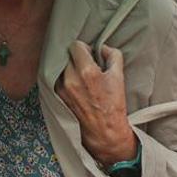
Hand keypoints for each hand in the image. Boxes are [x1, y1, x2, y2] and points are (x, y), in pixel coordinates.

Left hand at [55, 41, 136, 165]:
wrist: (103, 130)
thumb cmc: (113, 105)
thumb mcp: (119, 76)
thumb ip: (112, 55)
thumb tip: (102, 47)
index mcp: (86, 72)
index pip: (75, 45)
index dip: (84, 48)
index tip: (90, 54)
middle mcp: (70, 78)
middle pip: (67, 54)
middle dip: (77, 57)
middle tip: (86, 65)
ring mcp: (61, 88)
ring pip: (61, 66)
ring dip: (69, 67)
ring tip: (81, 76)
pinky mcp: (57, 95)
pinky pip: (57, 78)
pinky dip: (64, 77)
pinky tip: (75, 85)